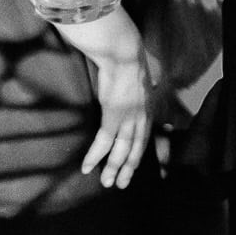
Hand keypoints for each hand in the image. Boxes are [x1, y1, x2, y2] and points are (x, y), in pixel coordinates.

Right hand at [54, 10, 152, 188]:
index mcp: (148, 106)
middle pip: (136, 148)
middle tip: (120, 183)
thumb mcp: (139, 75)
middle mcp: (141, 116)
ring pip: (121, 150)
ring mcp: (128, 118)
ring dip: (112, 168)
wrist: (123, 51)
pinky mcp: (113, 116)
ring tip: (105, 183)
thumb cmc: (127, 58)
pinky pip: (104, 142)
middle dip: (128, 168)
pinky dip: (95, 156)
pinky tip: (88, 167)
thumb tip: (145, 81)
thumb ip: (141, 85)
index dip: (139, 152)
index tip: (133, 165)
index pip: (145, 136)